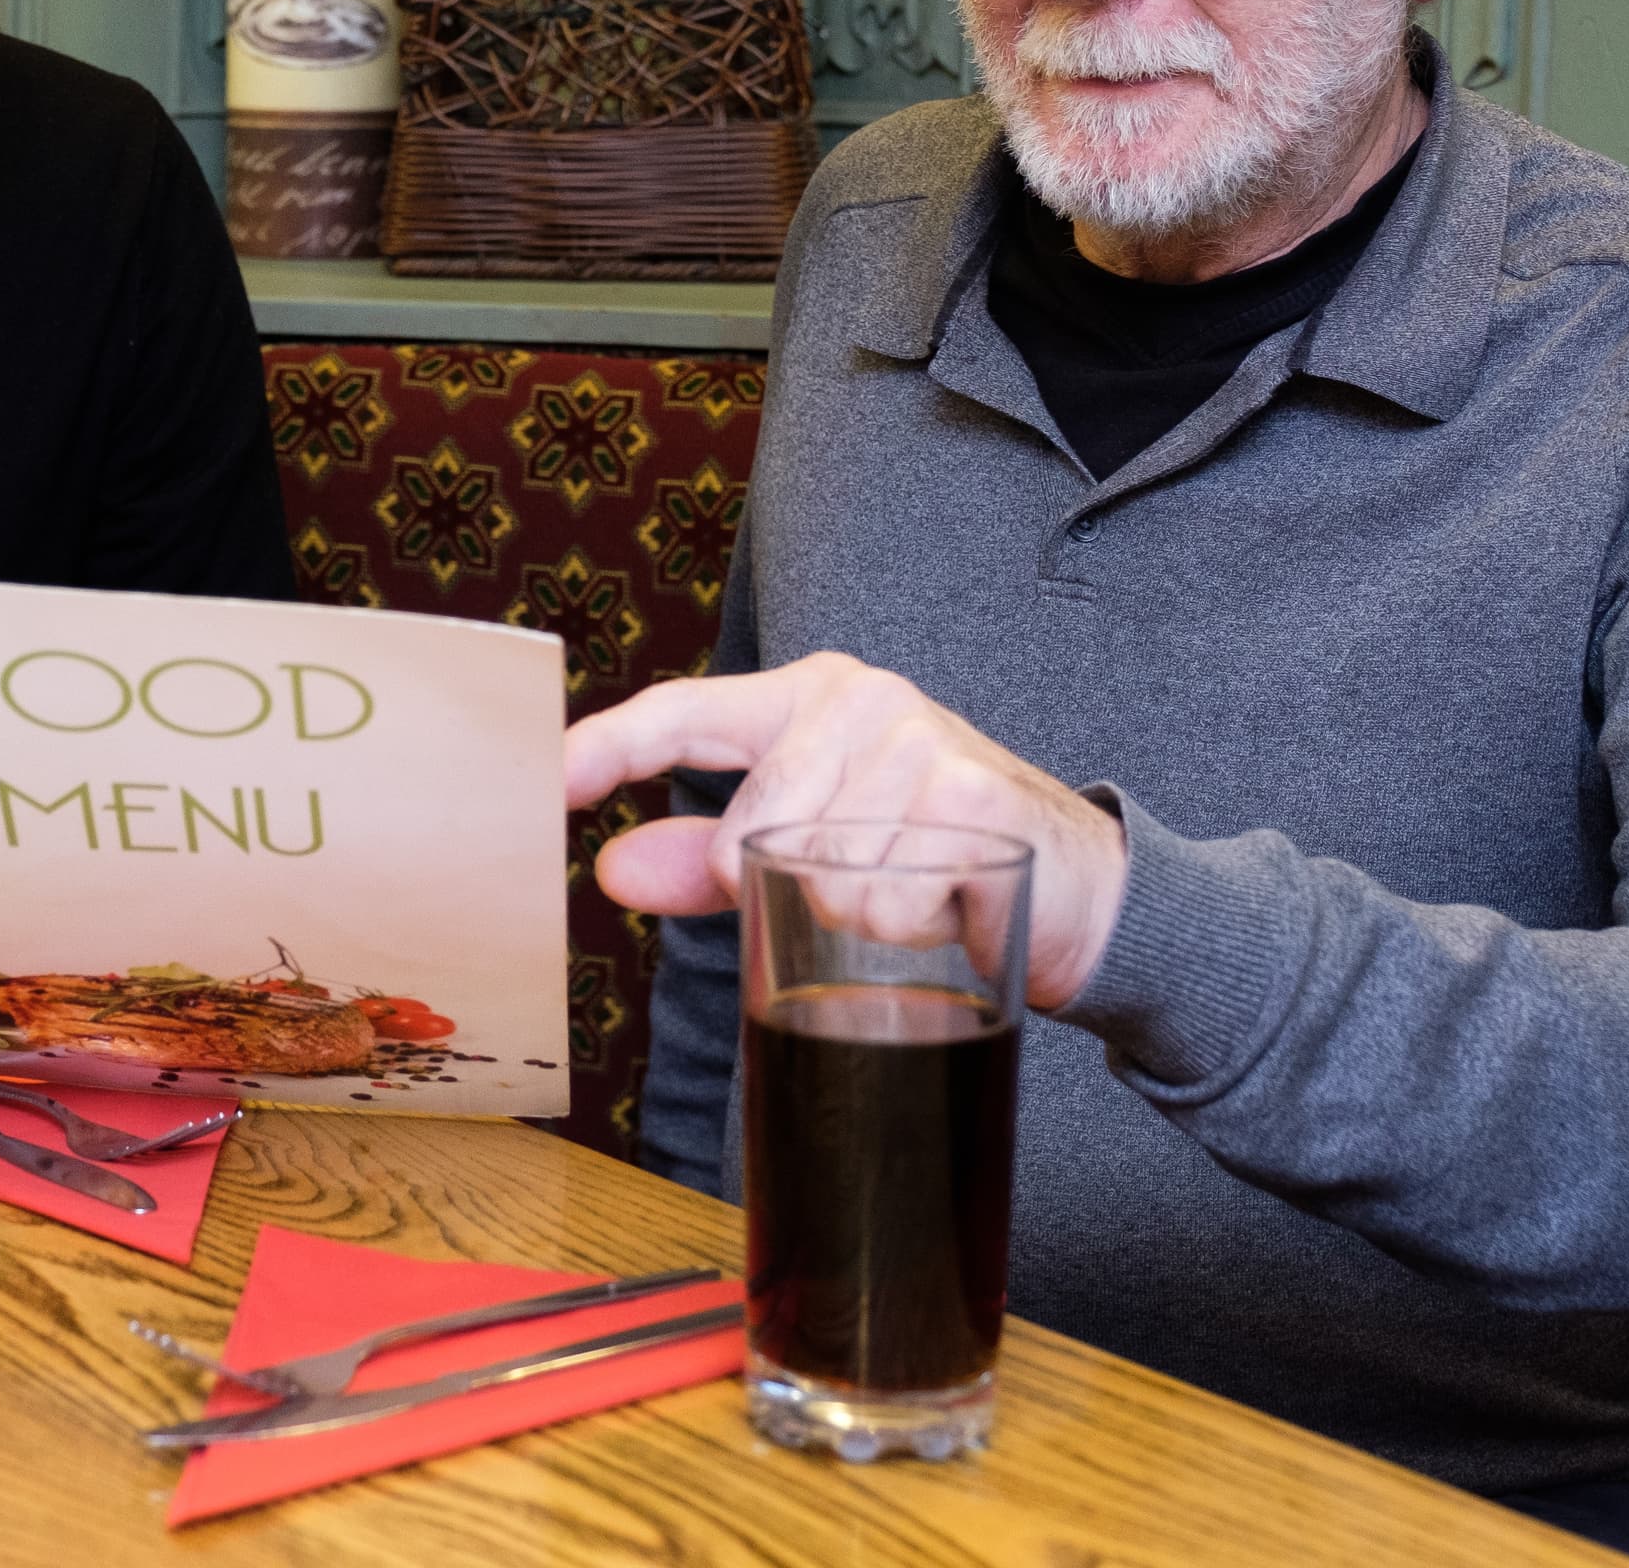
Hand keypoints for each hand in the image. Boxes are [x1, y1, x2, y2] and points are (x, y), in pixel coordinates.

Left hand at [563, 652, 1131, 1012]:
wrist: (1080, 888)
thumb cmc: (931, 861)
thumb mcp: (816, 853)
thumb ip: (711, 863)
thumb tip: (612, 871)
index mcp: (808, 699)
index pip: (684, 713)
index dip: (608, 746)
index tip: (548, 779)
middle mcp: (861, 700)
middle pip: (750, 833)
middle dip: (785, 891)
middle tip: (858, 888)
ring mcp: (918, 740)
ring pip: (815, 875)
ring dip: (856, 918)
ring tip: (912, 892)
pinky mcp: (968, 793)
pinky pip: (881, 899)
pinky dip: (907, 928)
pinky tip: (946, 904)